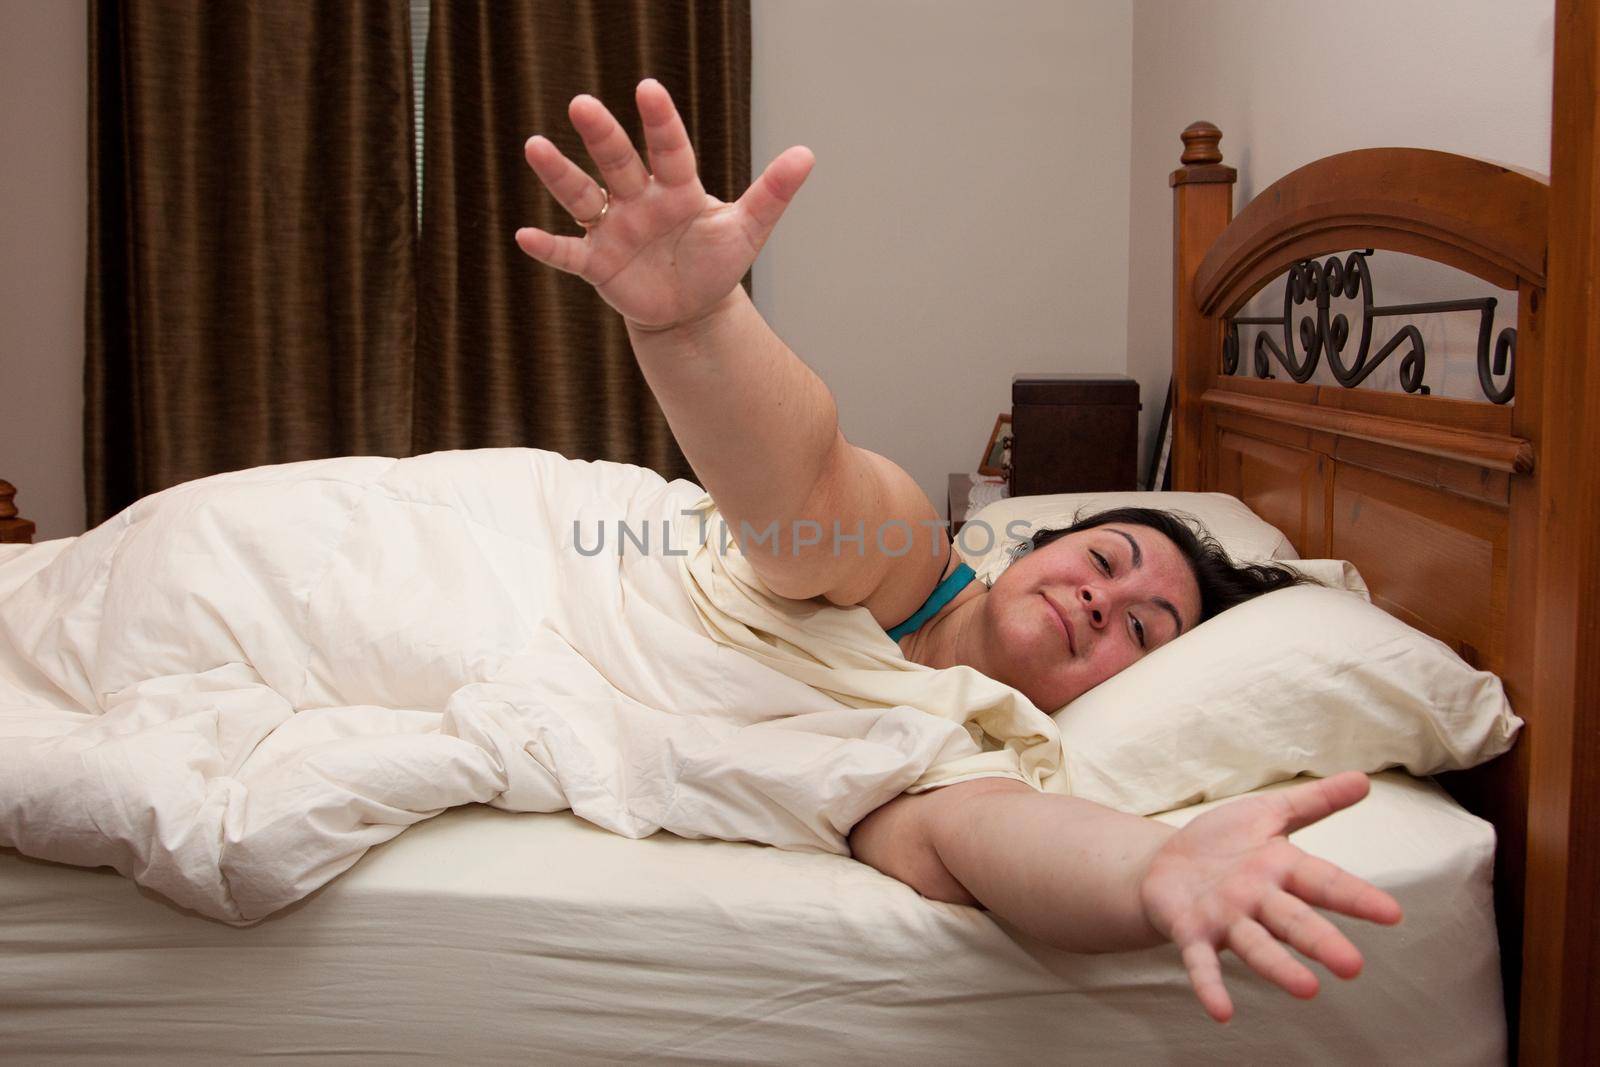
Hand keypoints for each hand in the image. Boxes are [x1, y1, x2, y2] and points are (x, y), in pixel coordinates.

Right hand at [514, 78, 815, 330]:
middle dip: (601, 135)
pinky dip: (548, 246)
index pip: (668, 148)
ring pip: (582, 196)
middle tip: (582, 105)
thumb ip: (773, 193)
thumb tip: (807, 154)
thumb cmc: (717, 261)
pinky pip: (568, 254)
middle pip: (617, 161)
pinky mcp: (597, 263)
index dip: (659, 122)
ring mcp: (613, 228)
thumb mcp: (748, 229)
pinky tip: (524, 235)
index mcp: (676, 187)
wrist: (692, 308)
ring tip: (534, 146)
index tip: (648, 90)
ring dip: (559, 174)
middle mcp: (638, 199)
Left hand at [1138, 771, 1403, 1022]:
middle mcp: (1258, 901)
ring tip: (1307, 990)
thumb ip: (1314, 802)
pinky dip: (1210, 986)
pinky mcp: (1191, 934)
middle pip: (1294, 921)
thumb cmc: (1223, 844)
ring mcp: (1226, 921)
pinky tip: (1221, 1013)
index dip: (1357, 897)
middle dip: (1322, 942)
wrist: (1163, 866)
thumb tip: (1365, 779)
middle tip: (1353, 966)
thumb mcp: (1267, 813)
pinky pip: (1201, 963)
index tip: (1393, 914)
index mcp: (1281, 870)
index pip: (1326, 882)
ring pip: (1256, 945)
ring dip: (1279, 968)